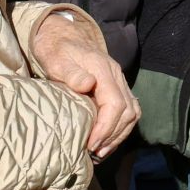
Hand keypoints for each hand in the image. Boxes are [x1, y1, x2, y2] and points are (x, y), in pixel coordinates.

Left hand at [31, 11, 139, 157]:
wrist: (62, 37)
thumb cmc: (56, 51)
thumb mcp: (57, 59)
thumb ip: (71, 73)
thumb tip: (88, 84)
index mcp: (103, 70)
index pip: (115, 104)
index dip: (106, 127)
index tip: (91, 144)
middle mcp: (116, 76)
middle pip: (128, 111)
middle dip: (112, 135)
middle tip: (94, 152)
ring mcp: (119, 82)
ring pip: (132, 112)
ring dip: (119, 135)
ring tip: (101, 151)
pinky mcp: (116, 88)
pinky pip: (128, 110)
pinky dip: (120, 128)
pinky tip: (106, 141)